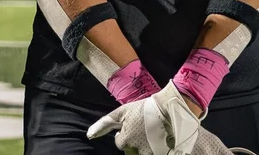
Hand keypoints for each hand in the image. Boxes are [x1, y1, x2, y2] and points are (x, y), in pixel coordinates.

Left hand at [88, 82, 204, 154]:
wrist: (170, 108)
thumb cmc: (144, 109)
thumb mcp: (122, 112)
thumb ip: (104, 124)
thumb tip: (89, 135)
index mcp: (125, 139)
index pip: (120, 143)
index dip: (125, 135)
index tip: (134, 127)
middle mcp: (137, 148)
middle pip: (132, 151)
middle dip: (137, 143)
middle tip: (144, 131)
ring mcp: (151, 153)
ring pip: (144, 153)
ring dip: (146, 146)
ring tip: (153, 135)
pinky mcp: (162, 154)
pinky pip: (155, 154)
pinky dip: (156, 149)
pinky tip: (159, 140)